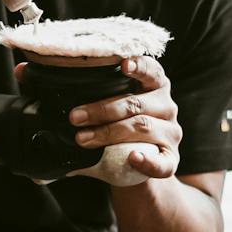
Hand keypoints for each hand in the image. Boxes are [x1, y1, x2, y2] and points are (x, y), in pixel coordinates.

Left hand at [69, 54, 182, 180]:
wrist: (135, 166)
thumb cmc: (118, 132)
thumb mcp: (111, 113)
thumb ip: (95, 105)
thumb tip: (60, 111)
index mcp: (155, 87)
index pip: (151, 71)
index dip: (139, 66)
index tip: (123, 65)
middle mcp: (167, 107)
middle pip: (136, 104)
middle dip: (102, 110)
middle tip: (75, 117)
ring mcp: (171, 134)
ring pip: (143, 127)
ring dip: (109, 133)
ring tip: (83, 139)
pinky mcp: (171, 160)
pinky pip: (162, 162)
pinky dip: (147, 160)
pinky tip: (133, 157)